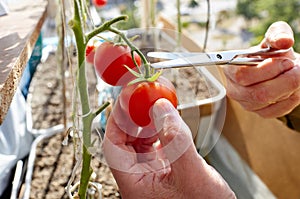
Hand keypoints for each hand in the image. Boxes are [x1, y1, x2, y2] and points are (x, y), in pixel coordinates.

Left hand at [103, 98, 235, 198]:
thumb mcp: (192, 175)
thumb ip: (176, 141)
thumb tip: (160, 108)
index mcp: (135, 184)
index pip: (113, 148)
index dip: (117, 122)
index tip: (125, 102)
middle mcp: (140, 178)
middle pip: (125, 142)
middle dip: (133, 118)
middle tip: (142, 98)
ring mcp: (153, 173)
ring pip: (140, 142)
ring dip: (147, 122)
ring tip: (156, 106)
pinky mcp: (166, 169)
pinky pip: (157, 145)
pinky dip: (161, 130)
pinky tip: (168, 120)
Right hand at [223, 21, 299, 117]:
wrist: (278, 67)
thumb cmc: (272, 53)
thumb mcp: (274, 37)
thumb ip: (278, 34)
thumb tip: (283, 41)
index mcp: (231, 69)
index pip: (241, 75)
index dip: (266, 70)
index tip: (285, 61)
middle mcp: (234, 89)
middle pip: (257, 92)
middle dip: (283, 80)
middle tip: (296, 68)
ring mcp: (246, 103)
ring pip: (268, 101)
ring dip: (289, 87)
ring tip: (296, 75)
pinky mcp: (260, 113)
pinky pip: (277, 110)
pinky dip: (291, 98)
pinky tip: (293, 88)